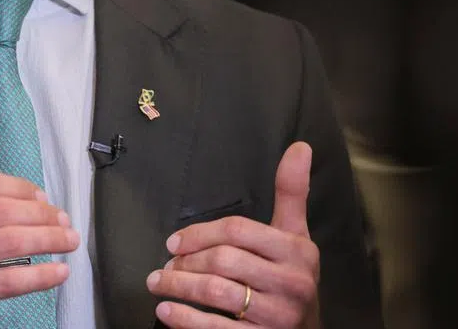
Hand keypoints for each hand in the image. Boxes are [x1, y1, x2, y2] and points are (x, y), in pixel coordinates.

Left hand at [147, 142, 319, 327]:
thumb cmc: (291, 275)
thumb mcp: (296, 234)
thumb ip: (291, 192)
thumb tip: (300, 147)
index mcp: (297, 250)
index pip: (237, 230)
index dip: (199, 233)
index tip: (174, 242)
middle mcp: (292, 282)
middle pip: (223, 261)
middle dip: (186, 262)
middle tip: (165, 266)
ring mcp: (278, 315)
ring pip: (215, 293)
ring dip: (178, 287)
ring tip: (157, 283)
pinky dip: (185, 320)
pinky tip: (167, 312)